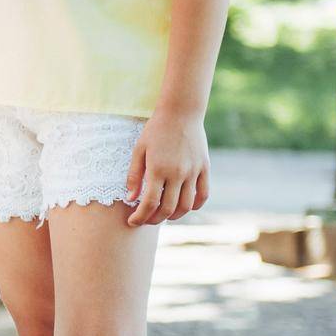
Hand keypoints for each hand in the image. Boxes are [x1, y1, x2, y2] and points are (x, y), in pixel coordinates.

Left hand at [125, 111, 210, 226]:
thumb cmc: (155, 130)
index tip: (132, 222)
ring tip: (163, 215)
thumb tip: (130, 199)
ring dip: (174, 216)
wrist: (181, 113)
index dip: (140, 217)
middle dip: (154, 220)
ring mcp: (193, 172)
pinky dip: (194, 206)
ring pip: (186, 206)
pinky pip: (203, 195)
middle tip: (146, 220)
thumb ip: (134, 176)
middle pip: (168, 209)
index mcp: (158, 169)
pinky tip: (184, 207)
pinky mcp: (204, 168)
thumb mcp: (138, 150)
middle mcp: (177, 173)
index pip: (149, 203)